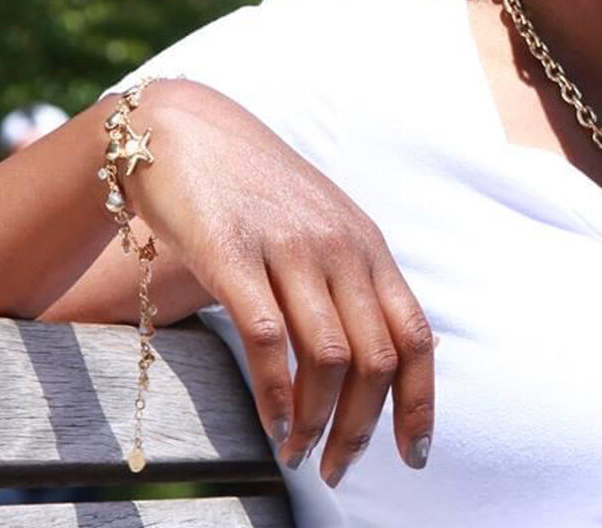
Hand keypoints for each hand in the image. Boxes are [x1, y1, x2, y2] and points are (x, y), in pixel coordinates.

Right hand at [119, 79, 433, 485]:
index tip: (414, 456)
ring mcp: (289, 248)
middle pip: (377, 356)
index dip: (420, 402)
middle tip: (338, 471)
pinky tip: (271, 424)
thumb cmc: (254, 191)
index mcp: (369, 248)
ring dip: (317, 420)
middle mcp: (341, 247)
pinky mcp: (232, 252)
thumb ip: (351, 282)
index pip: (416, 336)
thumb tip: (380, 358)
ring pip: (330, 354)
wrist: (181, 131)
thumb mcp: (321, 230)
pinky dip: (275, 392)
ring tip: (298, 455)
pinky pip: (267, 336)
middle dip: (362, 427)